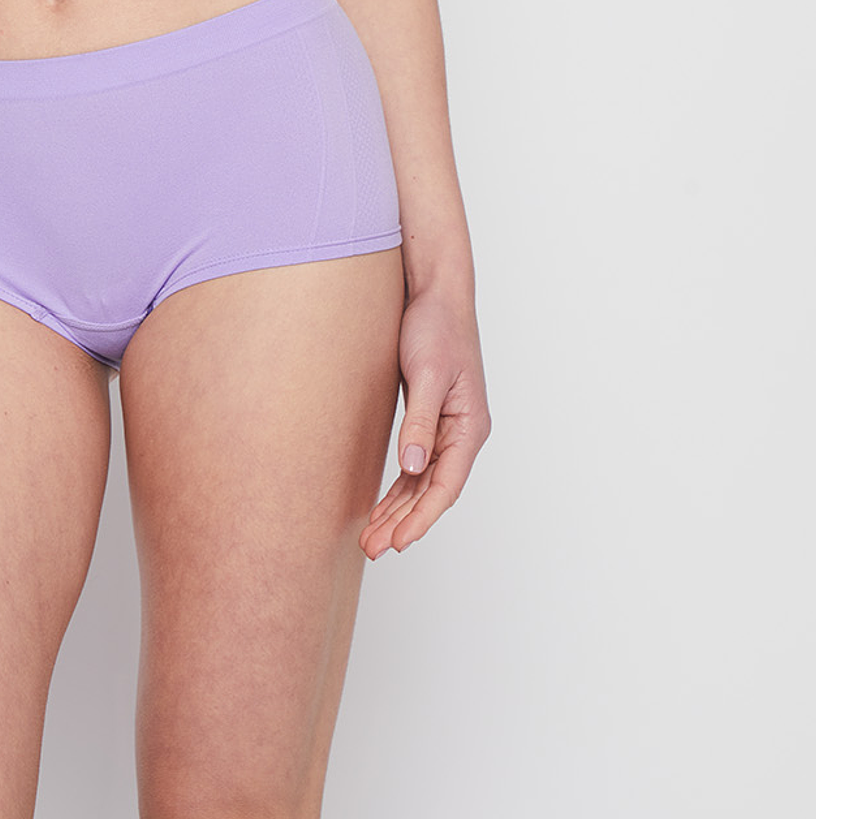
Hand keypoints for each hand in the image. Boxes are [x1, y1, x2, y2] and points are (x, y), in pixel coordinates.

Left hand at [360, 282, 489, 558]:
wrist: (435, 293)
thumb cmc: (437, 327)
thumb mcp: (428, 374)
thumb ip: (421, 422)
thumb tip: (412, 466)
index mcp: (470, 426)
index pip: (446, 485)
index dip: (423, 517)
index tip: (399, 542)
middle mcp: (462, 433)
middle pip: (433, 490)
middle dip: (405, 522)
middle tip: (373, 548)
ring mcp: (447, 428)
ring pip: (422, 482)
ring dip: (399, 510)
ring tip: (372, 538)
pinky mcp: (430, 419)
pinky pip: (416, 465)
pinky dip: (399, 488)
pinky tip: (382, 507)